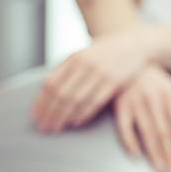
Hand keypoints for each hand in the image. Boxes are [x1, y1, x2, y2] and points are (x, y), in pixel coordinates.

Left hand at [32, 29, 155, 132]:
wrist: (135, 43)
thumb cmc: (105, 52)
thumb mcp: (83, 53)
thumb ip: (65, 68)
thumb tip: (45, 87)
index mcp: (73, 58)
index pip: (50, 83)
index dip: (40, 102)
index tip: (35, 115)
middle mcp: (84, 64)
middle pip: (60, 94)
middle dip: (50, 113)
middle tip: (44, 127)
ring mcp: (100, 72)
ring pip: (76, 100)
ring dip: (63, 117)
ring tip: (56, 128)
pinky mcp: (115, 81)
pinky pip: (95, 102)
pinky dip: (83, 114)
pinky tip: (74, 122)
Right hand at [113, 64, 170, 171]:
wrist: (129, 59)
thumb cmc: (154, 79)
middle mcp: (155, 99)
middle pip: (165, 132)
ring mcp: (136, 102)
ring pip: (148, 132)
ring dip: (154, 153)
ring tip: (160, 170)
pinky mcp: (119, 105)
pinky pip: (124, 127)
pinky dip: (130, 142)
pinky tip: (136, 156)